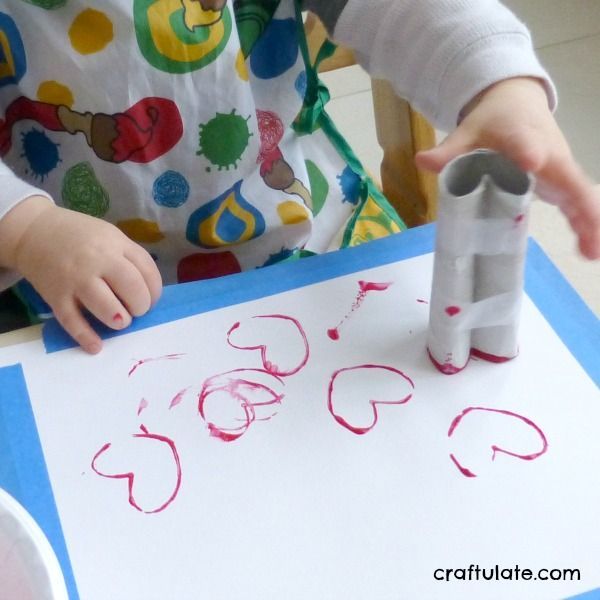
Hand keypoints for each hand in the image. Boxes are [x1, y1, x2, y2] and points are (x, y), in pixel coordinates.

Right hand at [1, 198, 161, 352]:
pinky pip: (72, 321)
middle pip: (132, 288)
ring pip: (106, 306)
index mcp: (116, 244)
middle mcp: (97, 260)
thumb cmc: (79, 236)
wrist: (33, 230)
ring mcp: (76, 279)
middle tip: (135, 310)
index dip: (155, 291)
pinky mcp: (56, 296)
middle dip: (140, 306)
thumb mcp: (110, 236)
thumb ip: (129, 258)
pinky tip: (96, 346)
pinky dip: (86, 336)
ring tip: (120, 320)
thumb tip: (148, 292)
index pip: (147, 271)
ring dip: (119, 320)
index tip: (150, 299)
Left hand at [416, 77, 599, 259]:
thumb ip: (449, 151)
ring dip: (589, 223)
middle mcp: (549, 155)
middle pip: (569, 179)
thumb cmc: (494, 121)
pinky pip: (577, 204)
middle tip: (588, 231)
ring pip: (580, 196)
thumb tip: (422, 161)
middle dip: (580, 205)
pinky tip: (587, 253)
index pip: (525, 143)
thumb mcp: (468, 132)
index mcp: (521, 137)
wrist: (518, 103)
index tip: (531, 161)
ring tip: (591, 254)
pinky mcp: (562, 183)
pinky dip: (585, 225)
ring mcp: (559, 171)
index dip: (527, 151)